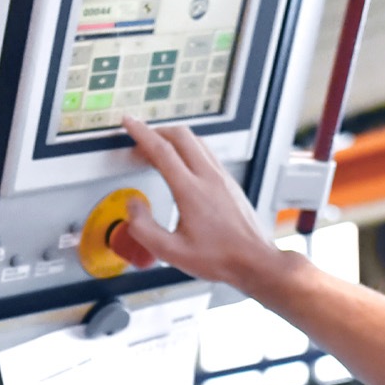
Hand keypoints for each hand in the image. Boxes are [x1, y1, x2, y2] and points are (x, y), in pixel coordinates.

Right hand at [120, 117, 285, 290]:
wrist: (255, 261)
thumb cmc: (221, 258)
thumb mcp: (171, 252)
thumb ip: (144, 229)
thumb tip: (134, 207)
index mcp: (192, 191)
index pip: (162, 150)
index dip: (140, 133)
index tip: (129, 123)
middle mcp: (210, 178)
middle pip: (181, 136)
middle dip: (156, 131)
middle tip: (140, 139)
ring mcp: (223, 178)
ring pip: (197, 141)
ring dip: (174, 139)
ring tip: (158, 150)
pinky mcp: (231, 183)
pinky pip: (207, 154)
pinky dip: (189, 149)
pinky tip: (182, 164)